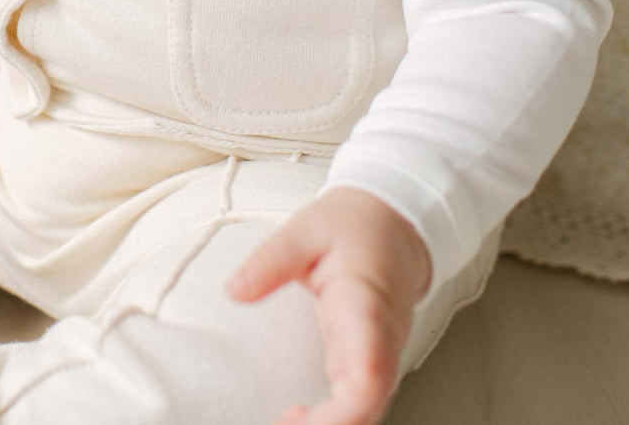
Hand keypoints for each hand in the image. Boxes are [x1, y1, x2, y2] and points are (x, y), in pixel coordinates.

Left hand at [226, 186, 431, 424]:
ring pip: (363, 408)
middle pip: (367, 405)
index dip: (345, 412)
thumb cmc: (355, 226)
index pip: (370, 373)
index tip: (301, 420)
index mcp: (366, 306)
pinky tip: (296, 419)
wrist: (394, 222)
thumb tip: (234, 292)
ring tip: (281, 424)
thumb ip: (271, 261)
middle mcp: (380, 339)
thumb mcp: (305, 229)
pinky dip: (330, 418)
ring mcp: (379, 352)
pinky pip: (357, 400)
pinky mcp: (368, 358)